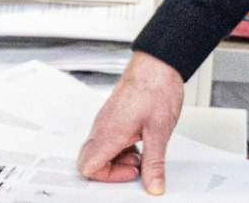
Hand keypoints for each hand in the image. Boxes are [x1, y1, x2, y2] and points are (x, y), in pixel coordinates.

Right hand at [77, 52, 181, 193]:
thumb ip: (154, 163)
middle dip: (112, 170)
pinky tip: (140, 142)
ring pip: (100, 149)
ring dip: (119, 158)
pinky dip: (121, 147)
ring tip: (142, 153)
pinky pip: (107, 138)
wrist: (157, 63)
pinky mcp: (113, 114)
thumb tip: (153, 185)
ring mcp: (106, 119)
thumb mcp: (160, 132)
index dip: (109, 177)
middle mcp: (103, 126)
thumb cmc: (156, 88)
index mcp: (110, 132)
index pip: (88, 166)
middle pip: (90, 160)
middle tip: (136, 166)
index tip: (132, 173)